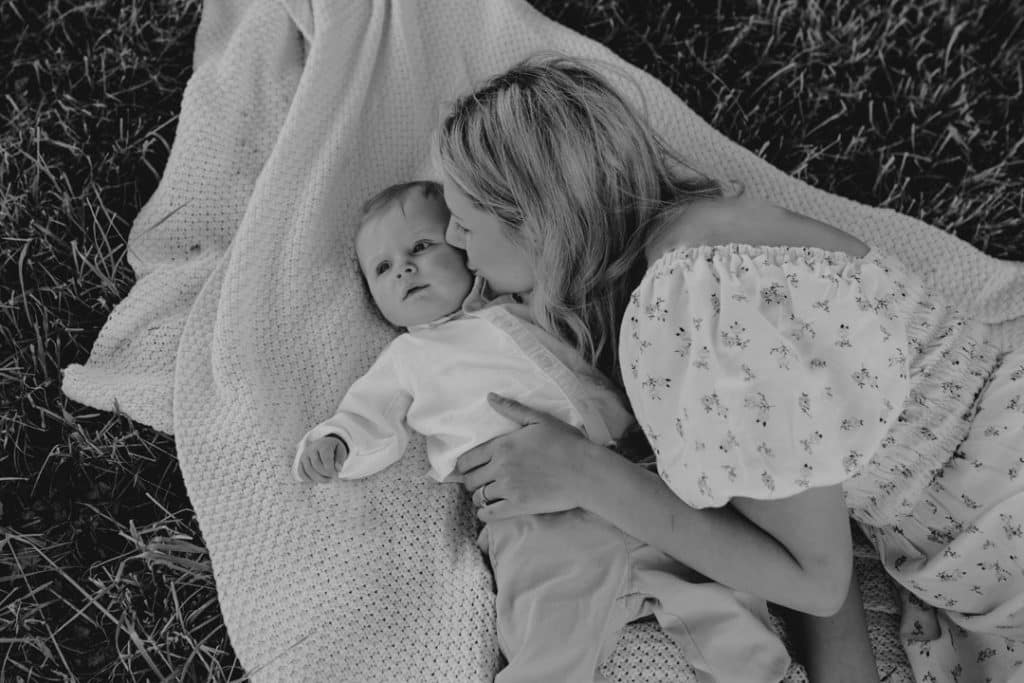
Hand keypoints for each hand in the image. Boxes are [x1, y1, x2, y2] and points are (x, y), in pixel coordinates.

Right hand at [296, 435, 347, 482]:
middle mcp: (311, 449)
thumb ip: (340, 460)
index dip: (331, 469)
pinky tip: (317, 480)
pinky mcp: (300, 462)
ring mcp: (304, 455)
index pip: (326, 458)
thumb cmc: (333, 449)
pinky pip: (301, 473)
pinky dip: (308, 479)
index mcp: (323, 445)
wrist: (323, 444)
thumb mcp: (341, 451)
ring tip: (327, 480)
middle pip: (316, 465)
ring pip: (308, 470)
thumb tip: (338, 469)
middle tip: (332, 478)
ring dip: (318, 479)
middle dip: (325, 475)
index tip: (336, 474)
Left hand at [456, 393, 590, 521]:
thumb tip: (489, 397)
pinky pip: (489, 514)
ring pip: (478, 497)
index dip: (464, 466)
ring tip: (487, 494)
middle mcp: (501, 467)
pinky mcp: (518, 506)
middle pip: (469, 480)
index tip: (468, 469)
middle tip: (479, 481)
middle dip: (471, 481)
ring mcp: (508, 488)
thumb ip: (511, 409)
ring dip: (479, 496)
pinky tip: (490, 510)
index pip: (468, 459)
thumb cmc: (565, 442)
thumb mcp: (539, 419)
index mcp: (502, 446)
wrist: (585, 471)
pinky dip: (485, 513)